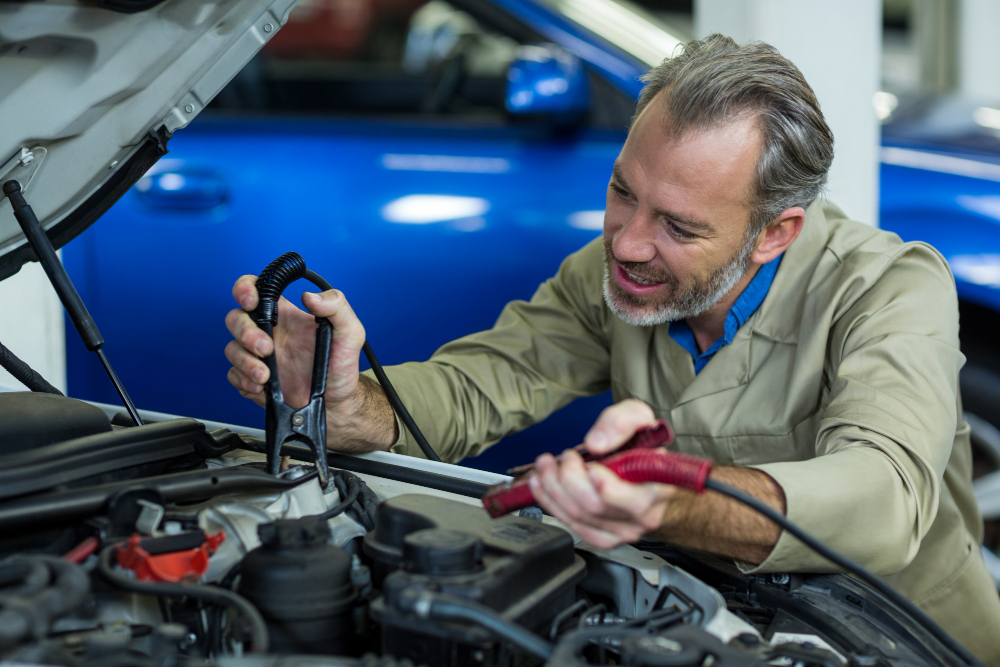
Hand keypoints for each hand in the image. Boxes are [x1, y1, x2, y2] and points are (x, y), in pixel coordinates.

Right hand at [224, 275, 393, 450]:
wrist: (336, 402)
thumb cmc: (341, 366)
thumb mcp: (350, 332)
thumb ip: (337, 307)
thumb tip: (311, 297)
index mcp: (287, 315)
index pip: (257, 289)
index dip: (245, 289)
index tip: (250, 301)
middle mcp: (270, 332)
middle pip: (236, 318)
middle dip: (245, 332)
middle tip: (266, 348)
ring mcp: (259, 356)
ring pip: (232, 349)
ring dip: (244, 361)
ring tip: (265, 375)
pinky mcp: (253, 378)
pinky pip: (233, 375)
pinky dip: (244, 381)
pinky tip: (261, 387)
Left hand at [529, 399, 676, 548]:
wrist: (642, 469)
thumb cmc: (642, 446)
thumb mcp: (638, 418)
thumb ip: (620, 422)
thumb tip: (596, 443)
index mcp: (659, 489)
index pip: (634, 501)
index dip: (608, 488)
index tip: (590, 468)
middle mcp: (643, 517)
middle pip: (596, 507)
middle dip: (569, 478)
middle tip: (565, 456)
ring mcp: (622, 531)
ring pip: (579, 516)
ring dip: (553, 488)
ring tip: (545, 465)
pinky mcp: (603, 536)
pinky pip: (572, 525)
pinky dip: (551, 503)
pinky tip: (541, 485)